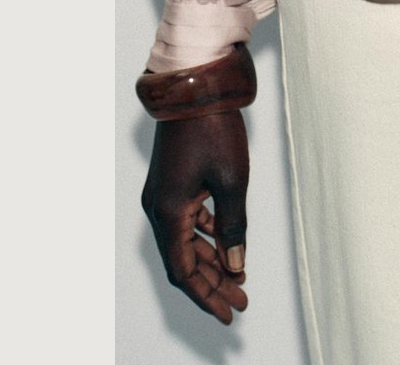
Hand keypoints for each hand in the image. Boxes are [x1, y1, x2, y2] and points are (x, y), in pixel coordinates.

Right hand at [141, 109, 250, 323]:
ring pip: (186, 241)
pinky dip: (207, 235)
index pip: (185, 271)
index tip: (230, 313)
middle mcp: (159, 208)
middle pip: (184, 260)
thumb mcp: (232, 181)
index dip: (208, 296)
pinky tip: (225, 241)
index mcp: (168, 213)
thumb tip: (236, 264)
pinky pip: (187, 220)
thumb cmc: (212, 129)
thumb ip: (233, 226)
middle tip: (240, 301)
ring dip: (211, 260)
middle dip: (212, 284)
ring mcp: (164, 194)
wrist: (194, 85)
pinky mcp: (173, 181)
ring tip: (238, 277)